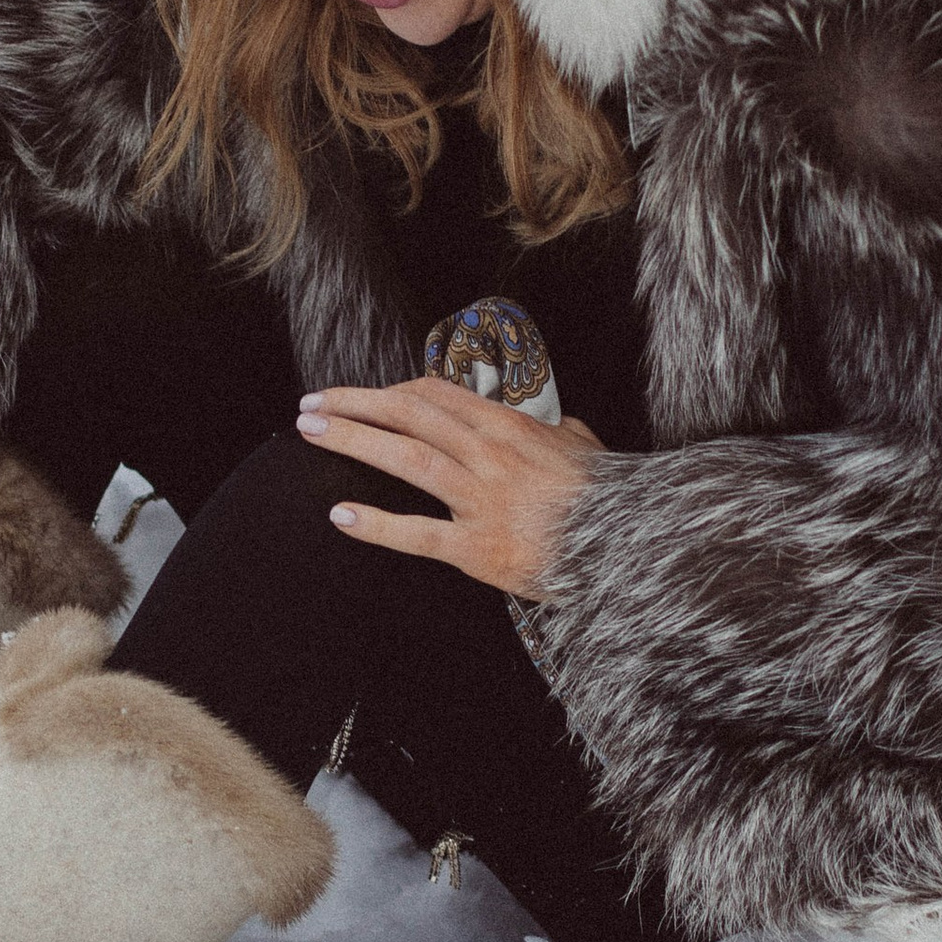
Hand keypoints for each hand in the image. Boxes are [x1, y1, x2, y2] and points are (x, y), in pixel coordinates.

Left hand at [296, 381, 602, 597]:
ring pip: (406, 459)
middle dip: (354, 405)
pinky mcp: (479, 549)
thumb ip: (559, 433)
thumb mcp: (584, 448)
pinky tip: (341, 515)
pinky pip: (419, 534)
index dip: (391, 392)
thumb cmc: (608, 498)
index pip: (436, 396)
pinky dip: (377, 524)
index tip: (364, 397)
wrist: (629, 546)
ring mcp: (482, 501)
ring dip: (353, 441)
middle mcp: (490, 455)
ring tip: (311, 432)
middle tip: (312, 404)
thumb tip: (557, 427)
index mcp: (510, 428)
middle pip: (409, 416)